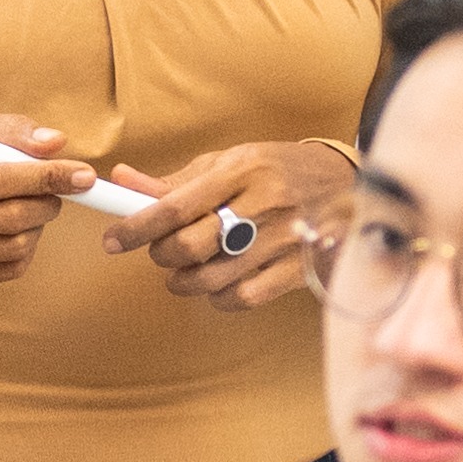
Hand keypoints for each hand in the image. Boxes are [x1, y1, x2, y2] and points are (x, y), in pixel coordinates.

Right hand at [0, 111, 84, 300]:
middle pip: (7, 218)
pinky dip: (25, 250)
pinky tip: (16, 232)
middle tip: (55, 194)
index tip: (84, 175)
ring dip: (37, 227)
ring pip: (11, 247)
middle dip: (47, 203)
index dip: (47, 176)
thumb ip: (10, 129)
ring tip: (31, 210)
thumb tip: (56, 143)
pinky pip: (5, 271)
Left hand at [104, 139, 355, 311]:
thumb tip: (122, 181)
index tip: (113, 239)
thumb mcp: (230, 162)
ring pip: (213, 278)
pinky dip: (219, 298)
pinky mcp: (299, 269)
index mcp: (243, 170)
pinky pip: (243, 297)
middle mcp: (264, 203)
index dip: (137, 226)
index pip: (176, 204)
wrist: (349, 184)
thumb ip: (176, 180)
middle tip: (161, 251)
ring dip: (185, 282)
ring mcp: (284, 240)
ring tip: (183, 272)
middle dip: (163, 255)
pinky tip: (218, 286)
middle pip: (192, 245)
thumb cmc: (279, 170)